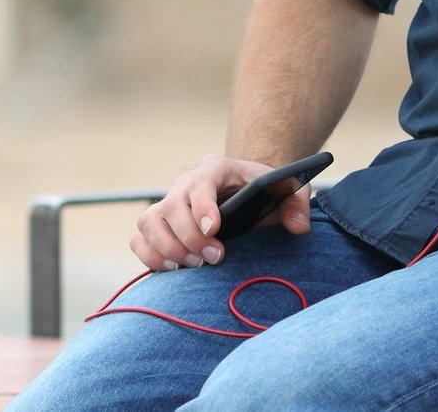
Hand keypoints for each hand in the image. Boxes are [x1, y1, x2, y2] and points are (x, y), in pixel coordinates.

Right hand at [129, 153, 310, 272]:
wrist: (245, 191)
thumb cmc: (265, 191)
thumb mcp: (287, 189)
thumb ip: (298, 203)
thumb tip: (299, 227)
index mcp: (215, 169)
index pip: (201, 182)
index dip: (203, 206)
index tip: (214, 230)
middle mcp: (185, 184)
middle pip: (172, 207)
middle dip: (191, 237)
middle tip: (216, 258)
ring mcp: (168, 203)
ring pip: (149, 222)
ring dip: (167, 247)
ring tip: (193, 265)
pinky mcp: (157, 225)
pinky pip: (139, 239)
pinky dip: (149, 255)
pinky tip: (172, 269)